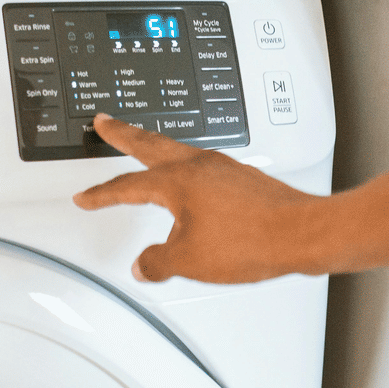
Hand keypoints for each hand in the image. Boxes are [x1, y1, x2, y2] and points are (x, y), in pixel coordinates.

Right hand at [72, 114, 327, 282]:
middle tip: (106, 123)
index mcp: (178, 181)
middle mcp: (200, 165)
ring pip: (179, 151)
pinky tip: (191, 187)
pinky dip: (185, 171)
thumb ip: (158, 262)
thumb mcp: (190, 260)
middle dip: (124, 134)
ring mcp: (224, 168)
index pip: (127, 185)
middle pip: (151, 144)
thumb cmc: (252, 240)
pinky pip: (203, 168)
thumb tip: (144, 264)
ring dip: (156, 150)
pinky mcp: (243, 178)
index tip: (86, 196)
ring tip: (145, 150)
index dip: (102, 194)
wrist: (302, 233)